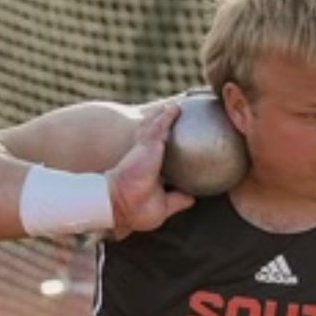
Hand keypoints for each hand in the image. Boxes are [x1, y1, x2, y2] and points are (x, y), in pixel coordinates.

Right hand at [106, 102, 193, 236]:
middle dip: (166, 126)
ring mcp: (147, 150)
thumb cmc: (137, 209)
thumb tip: (193, 199)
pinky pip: (160, 125)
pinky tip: (177, 107)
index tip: (187, 144)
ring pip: (158, 127)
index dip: (172, 149)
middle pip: (159, 138)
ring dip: (166, 116)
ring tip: (179, 105)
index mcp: (153, 172)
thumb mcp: (164, 207)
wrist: (121, 204)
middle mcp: (149, 158)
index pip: (165, 157)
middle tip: (180, 115)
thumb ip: (179, 200)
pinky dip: (168, 116)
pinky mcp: (148, 144)